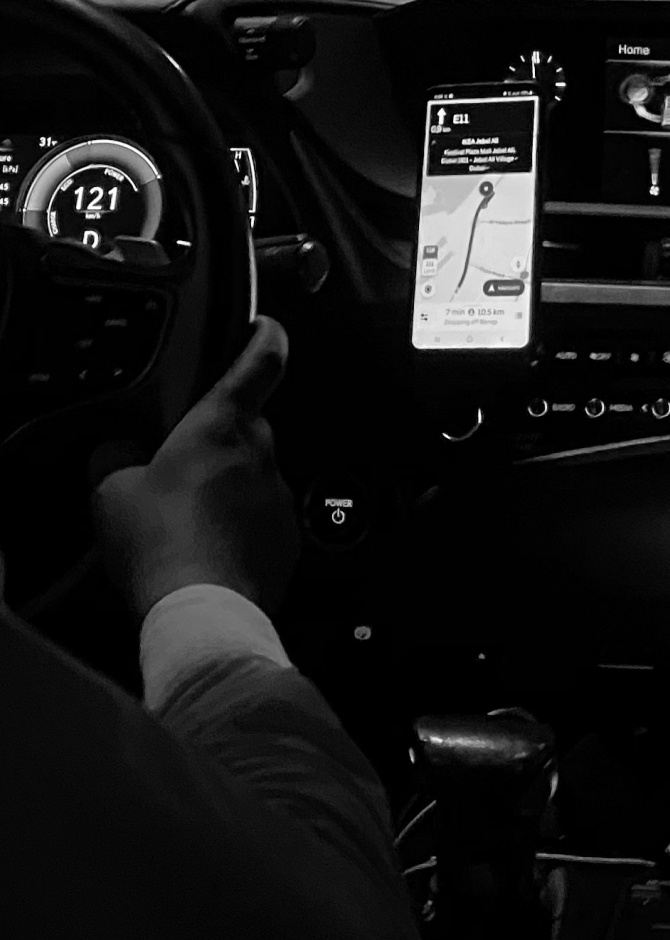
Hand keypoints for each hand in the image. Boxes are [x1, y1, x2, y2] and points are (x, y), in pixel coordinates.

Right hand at [89, 315, 301, 622]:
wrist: (202, 611)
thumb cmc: (160, 544)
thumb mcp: (112, 492)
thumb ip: (114, 458)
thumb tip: (113, 451)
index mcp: (222, 424)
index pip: (261, 362)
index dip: (267, 338)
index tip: (267, 329)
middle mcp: (260, 452)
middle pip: (248, 426)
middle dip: (220, 439)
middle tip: (182, 463)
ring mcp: (278, 497)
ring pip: (254, 476)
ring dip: (228, 488)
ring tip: (187, 521)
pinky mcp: (287, 540)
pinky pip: (263, 520)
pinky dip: (241, 528)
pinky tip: (207, 552)